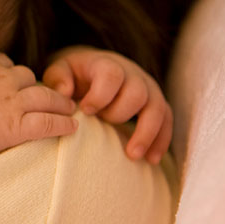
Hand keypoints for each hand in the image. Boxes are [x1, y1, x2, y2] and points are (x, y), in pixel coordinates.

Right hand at [0, 52, 77, 161]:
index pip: (6, 62)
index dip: (12, 73)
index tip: (15, 81)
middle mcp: (3, 80)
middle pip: (29, 77)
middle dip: (40, 86)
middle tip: (50, 95)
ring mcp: (13, 103)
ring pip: (47, 98)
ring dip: (61, 103)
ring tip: (70, 108)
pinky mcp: (17, 126)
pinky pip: (47, 123)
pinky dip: (63, 124)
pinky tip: (72, 127)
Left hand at [43, 46, 171, 163]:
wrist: (92, 69)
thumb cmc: (73, 74)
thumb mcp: (59, 69)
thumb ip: (57, 78)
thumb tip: (64, 92)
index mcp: (107, 64)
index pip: (112, 75)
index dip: (100, 94)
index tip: (85, 110)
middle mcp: (132, 74)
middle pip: (137, 94)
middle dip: (119, 114)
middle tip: (102, 124)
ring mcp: (148, 88)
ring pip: (157, 108)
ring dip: (146, 133)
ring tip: (133, 155)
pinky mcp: (156, 103)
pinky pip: (166, 121)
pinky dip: (161, 140)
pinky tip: (152, 159)